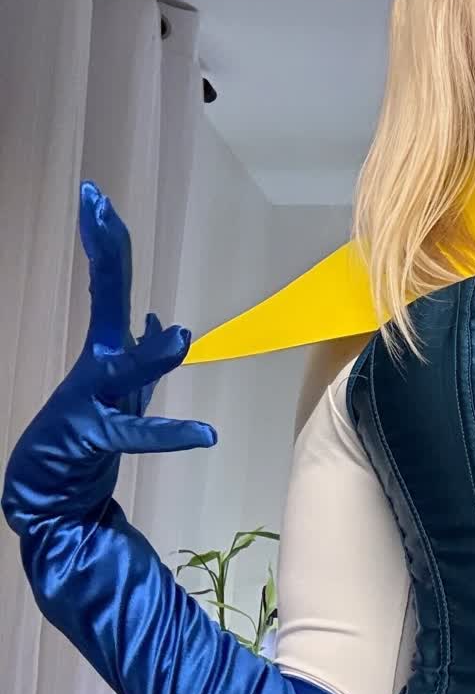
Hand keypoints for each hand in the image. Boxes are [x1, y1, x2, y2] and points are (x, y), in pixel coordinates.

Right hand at [2, 183, 215, 530]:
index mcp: (104, 350)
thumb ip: (137, 355)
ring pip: (124, 371)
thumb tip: (153, 320)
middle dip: (104, 252)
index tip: (98, 200)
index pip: (108, 284)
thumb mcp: (121, 390)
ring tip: (178, 338)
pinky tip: (204, 435)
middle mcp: (95, 365)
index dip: (107, 242)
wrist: (51, 494)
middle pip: (104, 296)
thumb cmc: (87, 439)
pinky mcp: (92, 441)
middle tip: (96, 203)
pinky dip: (168, 435)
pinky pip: (135, 436)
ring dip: (150, 357)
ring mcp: (89, 401)